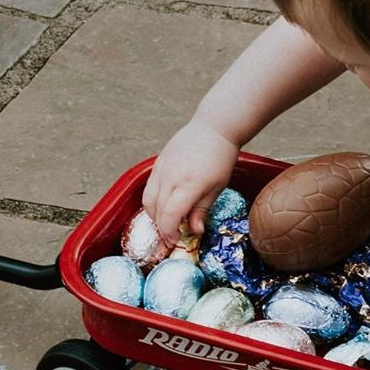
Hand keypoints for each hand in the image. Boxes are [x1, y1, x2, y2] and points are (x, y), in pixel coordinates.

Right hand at [142, 118, 238, 243]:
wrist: (214, 128)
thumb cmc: (221, 158)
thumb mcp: (217, 187)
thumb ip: (202, 209)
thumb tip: (194, 231)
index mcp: (188, 185)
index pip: (169, 215)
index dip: (169, 232)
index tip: (175, 241)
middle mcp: (170, 177)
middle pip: (156, 210)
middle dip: (161, 227)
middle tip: (172, 236)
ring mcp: (161, 169)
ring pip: (148, 200)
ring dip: (154, 215)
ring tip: (167, 222)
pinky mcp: (158, 163)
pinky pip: (149, 187)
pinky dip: (152, 200)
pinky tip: (163, 205)